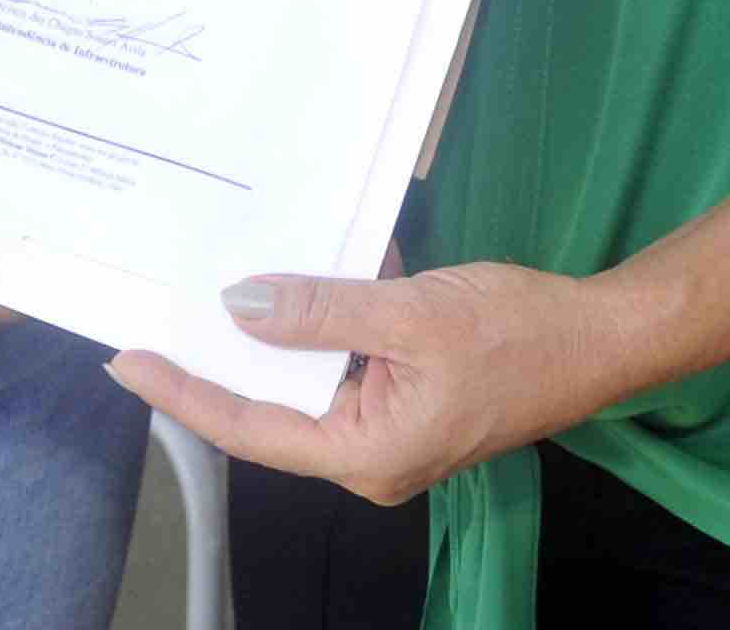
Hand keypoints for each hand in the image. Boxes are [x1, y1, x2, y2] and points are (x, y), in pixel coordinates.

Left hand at [109, 261, 625, 504]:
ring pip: (308, 379)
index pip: (251, 428)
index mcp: (366, 453)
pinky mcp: (409, 393)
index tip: (128, 359)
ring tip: (203, 287)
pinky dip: (318, 321)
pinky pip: (345, 360)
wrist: (601, 336)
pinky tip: (289, 276)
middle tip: (156, 310)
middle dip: (218, 358)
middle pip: (273, 407)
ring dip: (268, 333)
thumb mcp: (411, 314)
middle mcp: (370, 452)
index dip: (186, 392)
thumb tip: (241, 304)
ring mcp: (391, 424)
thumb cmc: (516, 332)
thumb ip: (323, 312)